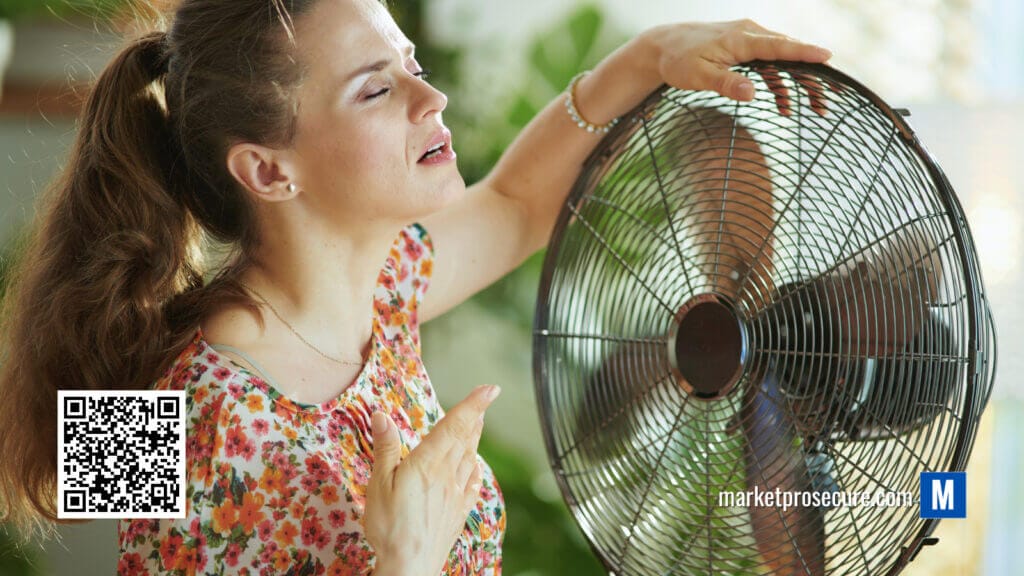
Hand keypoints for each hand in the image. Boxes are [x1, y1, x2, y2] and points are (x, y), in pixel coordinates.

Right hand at [364, 384, 500, 575]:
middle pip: (465, 439)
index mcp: (428, 463)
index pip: (454, 426)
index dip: (473, 405)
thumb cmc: (390, 526)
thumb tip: (382, 416)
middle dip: (475, 416)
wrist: (410, 567)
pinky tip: (476, 467)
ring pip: (470, 458)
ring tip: (479, 424)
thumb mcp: (379, 484)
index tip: (490, 389)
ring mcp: (455, 494)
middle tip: (486, 399)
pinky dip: (475, 470)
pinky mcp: (457, 512)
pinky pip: (472, 485)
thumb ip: (386, 449)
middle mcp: (447, 475)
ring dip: (475, 438)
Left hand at [640, 19, 832, 114]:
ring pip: (783, 60)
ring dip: (800, 83)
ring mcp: (749, 40)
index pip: (779, 46)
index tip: (827, 57)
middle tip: (832, 96)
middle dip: (813, 74)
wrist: (663, 46)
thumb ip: (726, 84)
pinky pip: (770, 66)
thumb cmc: (678, 60)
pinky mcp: (745, 50)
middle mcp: (750, 34)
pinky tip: (784, 108)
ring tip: (817, 108)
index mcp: (741, 39)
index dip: (804, 52)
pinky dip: (779, 85)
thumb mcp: (698, 76)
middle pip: (789, 53)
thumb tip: (752, 94)